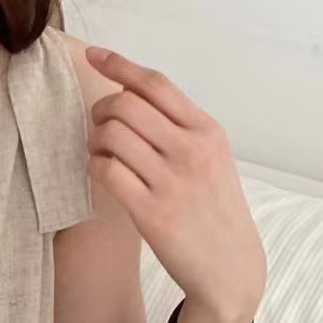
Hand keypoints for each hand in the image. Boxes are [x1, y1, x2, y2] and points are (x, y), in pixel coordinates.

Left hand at [84, 46, 266, 322]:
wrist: (229, 267)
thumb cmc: (213, 212)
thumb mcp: (211, 160)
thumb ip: (180, 130)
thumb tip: (133, 99)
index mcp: (206, 130)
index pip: (156, 83)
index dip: (119, 64)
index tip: (93, 55)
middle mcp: (191, 149)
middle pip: (126, 105)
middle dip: (101, 110)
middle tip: (98, 126)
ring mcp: (171, 181)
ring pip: (112, 135)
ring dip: (95, 140)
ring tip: (101, 153)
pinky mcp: (152, 212)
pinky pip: (107, 172)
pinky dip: (95, 167)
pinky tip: (101, 175)